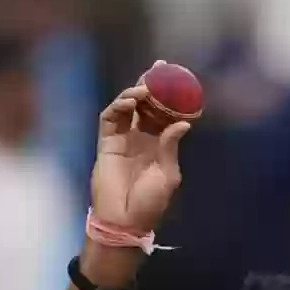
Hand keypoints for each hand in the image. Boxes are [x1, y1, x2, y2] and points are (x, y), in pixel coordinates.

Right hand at [91, 88, 190, 237]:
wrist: (125, 220)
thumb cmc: (149, 203)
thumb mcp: (167, 175)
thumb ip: (171, 147)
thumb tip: (183, 123)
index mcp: (159, 144)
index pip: (164, 114)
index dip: (170, 96)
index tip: (178, 78)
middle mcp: (141, 137)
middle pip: (146, 104)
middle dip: (152, 85)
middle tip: (160, 69)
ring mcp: (123, 138)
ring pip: (127, 107)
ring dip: (135, 94)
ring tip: (146, 88)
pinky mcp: (106, 142)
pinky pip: (111, 118)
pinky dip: (119, 106)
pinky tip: (130, 101)